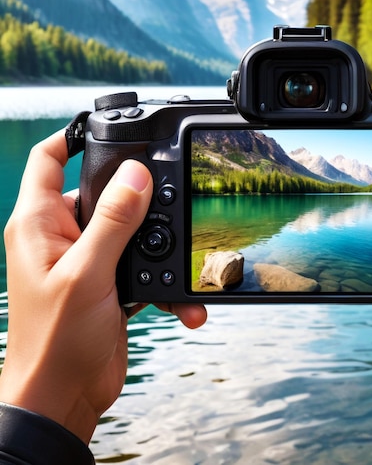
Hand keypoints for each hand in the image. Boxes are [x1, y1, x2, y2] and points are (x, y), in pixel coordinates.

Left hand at [0, 131, 206, 442]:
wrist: (64, 396)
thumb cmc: (55, 342)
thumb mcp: (87, 274)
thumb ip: (113, 222)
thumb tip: (136, 175)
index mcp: (39, 224)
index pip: (48, 160)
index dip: (71, 136)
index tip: (105, 125)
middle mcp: (61, 236)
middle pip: (103, 192)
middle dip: (138, 196)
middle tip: (167, 196)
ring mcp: (87, 259)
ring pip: (130, 230)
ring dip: (159, 246)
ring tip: (181, 258)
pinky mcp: (109, 282)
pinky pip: (142, 265)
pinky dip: (163, 281)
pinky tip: (180, 301)